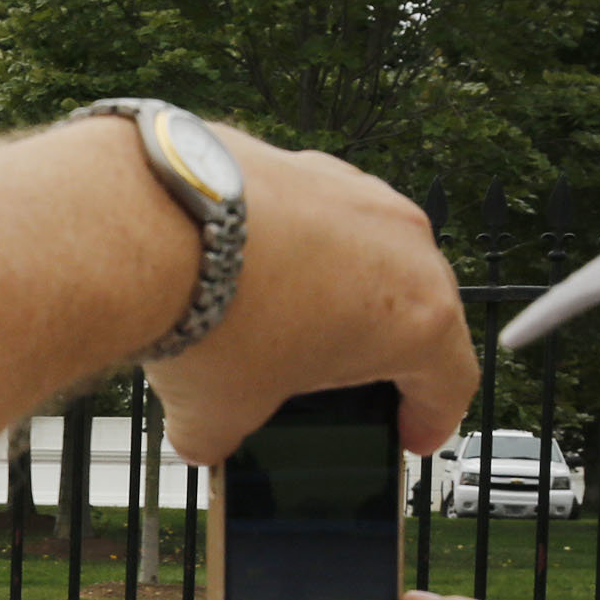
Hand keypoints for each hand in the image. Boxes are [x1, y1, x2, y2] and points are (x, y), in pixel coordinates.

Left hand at [139, 129, 477, 465]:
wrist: (149, 223)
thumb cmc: (211, 314)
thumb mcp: (221, 413)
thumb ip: (226, 436)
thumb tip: (204, 438)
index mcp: (418, 317)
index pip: (450, 381)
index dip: (432, 419)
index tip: (412, 434)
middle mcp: (403, 244)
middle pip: (415, 309)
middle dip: (381, 352)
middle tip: (348, 384)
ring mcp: (357, 192)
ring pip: (366, 253)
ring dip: (336, 291)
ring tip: (282, 326)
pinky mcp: (303, 161)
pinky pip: (314, 216)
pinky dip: (292, 246)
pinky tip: (247, 271)